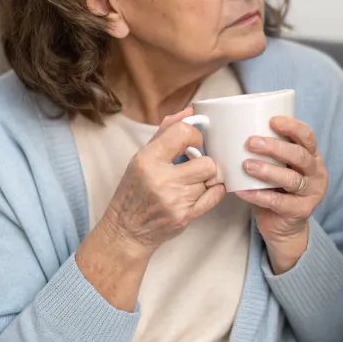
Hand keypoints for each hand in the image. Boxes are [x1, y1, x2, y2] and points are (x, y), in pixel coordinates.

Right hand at [101, 106, 226, 259]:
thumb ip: (166, 132)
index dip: (195, 136)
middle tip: (194, 166)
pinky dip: (213, 191)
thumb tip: (190, 112)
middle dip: (204, 162)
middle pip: (206, 162)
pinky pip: (215, 196)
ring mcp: (175, 200)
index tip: (193, 143)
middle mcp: (162, 179)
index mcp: (148, 160)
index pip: (183, 133)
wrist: (127, 229)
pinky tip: (202, 190)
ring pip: (210, 179)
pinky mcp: (186, 216)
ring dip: (204, 179)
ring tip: (190, 182)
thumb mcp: (142, 157)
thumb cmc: (135, 190)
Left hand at [236, 116, 327, 273]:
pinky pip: (278, 202)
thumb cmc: (277, 188)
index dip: (292, 126)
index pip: (307, 136)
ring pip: (291, 179)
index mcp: (312, 156)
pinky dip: (258, 195)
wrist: (283, 225)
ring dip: (267, 170)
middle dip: (275, 147)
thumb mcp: (278, 166)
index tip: (272, 120)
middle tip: (251, 142)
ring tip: (246, 165)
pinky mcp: (300, 211)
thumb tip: (236, 129)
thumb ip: (269, 151)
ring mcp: (311, 193)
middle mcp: (316, 173)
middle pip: (300, 155)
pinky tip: (242, 191)